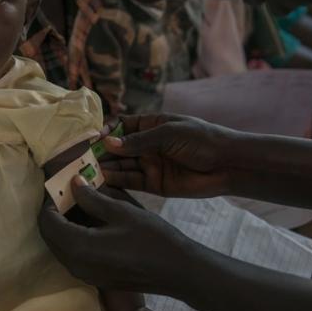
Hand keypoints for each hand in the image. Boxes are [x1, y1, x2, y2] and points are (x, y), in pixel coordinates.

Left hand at [39, 176, 200, 292]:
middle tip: (69, 193)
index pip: (47, 221)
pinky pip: (72, 255)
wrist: (178, 271)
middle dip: (54, 213)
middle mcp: (75, 265)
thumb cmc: (152, 239)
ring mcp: (84, 275)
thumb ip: (91, 198)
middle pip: (49, 235)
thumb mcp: (121, 211)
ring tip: (79, 204)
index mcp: (78, 247)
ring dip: (63, 225)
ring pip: (59, 246)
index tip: (62, 185)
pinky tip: (90, 222)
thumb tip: (73, 184)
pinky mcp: (94, 278)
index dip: (51, 201)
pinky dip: (73, 237)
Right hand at [101, 114, 236, 197]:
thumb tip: (108, 143)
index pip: (122, 126)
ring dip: (106, 167)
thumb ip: (138, 141)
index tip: (94, 138)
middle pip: (118, 148)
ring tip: (88, 170)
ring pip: (121, 165)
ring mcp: (149, 165)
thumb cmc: (202, 140)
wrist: (228, 165)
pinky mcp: (154, 184)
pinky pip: (131, 182)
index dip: (107, 131)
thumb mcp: (168, 133)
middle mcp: (147, 145)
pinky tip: (103, 180)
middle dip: (101, 152)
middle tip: (83, 158)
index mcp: (151, 126)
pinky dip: (117, 181)